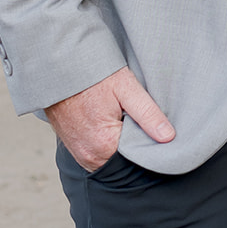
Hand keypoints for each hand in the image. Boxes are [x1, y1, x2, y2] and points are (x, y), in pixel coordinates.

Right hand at [46, 66, 174, 171]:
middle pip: (126, 158)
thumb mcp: (125, 87)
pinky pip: (100, 153)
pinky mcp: (75, 150)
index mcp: (105, 146)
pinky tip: (112, 122)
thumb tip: (168, 136)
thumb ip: (148, 114)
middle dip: (136, 141)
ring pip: (113, 156)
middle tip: (138, 116)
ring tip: (123, 117)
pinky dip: (109, 142)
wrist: (58, 69)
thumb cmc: (91, 76)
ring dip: (122, 141)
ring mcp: (81, 155)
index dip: (151, 140)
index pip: (140, 155)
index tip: (156, 124)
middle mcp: (90, 157)